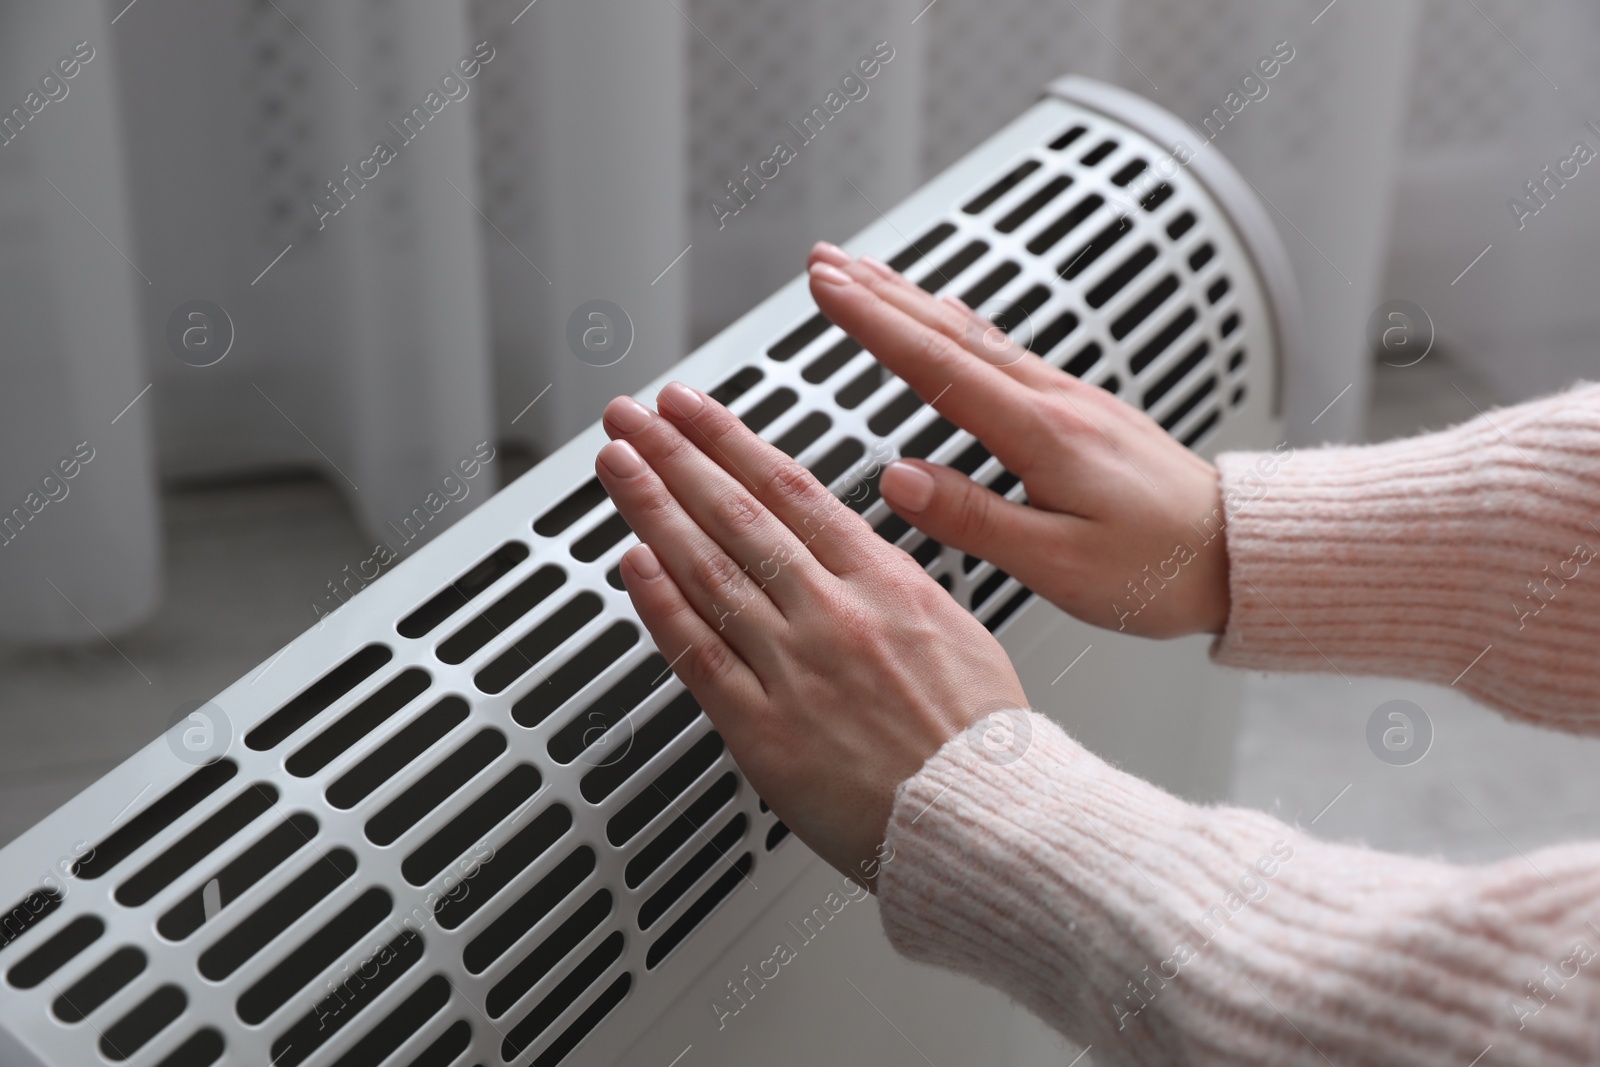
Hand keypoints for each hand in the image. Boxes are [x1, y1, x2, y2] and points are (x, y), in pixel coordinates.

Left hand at [595, 381, 1027, 885]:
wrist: (984, 821)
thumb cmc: (979, 742)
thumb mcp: (955, 629)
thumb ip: (892, 586)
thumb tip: (852, 552)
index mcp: (884, 583)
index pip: (790, 488)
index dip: (729, 439)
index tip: (691, 408)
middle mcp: (833, 614)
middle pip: (737, 514)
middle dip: (675, 454)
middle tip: (632, 415)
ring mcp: (793, 669)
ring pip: (708, 570)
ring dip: (652, 508)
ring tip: (617, 464)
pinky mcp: (763, 731)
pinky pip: (698, 655)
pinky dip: (660, 603)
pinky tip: (631, 561)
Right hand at [806, 242, 1231, 637]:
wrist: (1240, 555)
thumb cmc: (1159, 569)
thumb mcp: (1057, 563)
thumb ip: (974, 519)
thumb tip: (899, 478)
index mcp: (1043, 434)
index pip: (937, 364)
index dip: (873, 324)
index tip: (825, 290)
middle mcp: (1056, 401)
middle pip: (950, 331)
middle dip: (879, 292)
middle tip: (823, 263)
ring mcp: (1071, 399)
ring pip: (976, 333)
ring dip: (912, 300)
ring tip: (865, 276)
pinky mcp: (1081, 411)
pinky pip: (1003, 350)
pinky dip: (958, 325)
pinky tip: (947, 320)